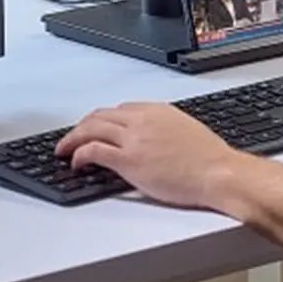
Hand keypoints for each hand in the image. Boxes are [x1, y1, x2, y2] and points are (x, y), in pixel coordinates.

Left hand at [54, 102, 242, 208]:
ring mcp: (134, 139)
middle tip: (73, 137)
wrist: (218, 172)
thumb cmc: (210, 159)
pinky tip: (76, 162)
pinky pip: (94, 150)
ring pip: (92, 129)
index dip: (103, 119)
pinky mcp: (129, 160)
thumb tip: (155, 140)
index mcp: (157, 110)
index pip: (120, 109)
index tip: (97, 128)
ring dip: (73, 138)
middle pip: (101, 115)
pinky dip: (79, 154)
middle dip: (82, 125)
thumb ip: (164, 130)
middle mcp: (142, 120)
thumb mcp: (185, 131)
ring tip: (64, 149)